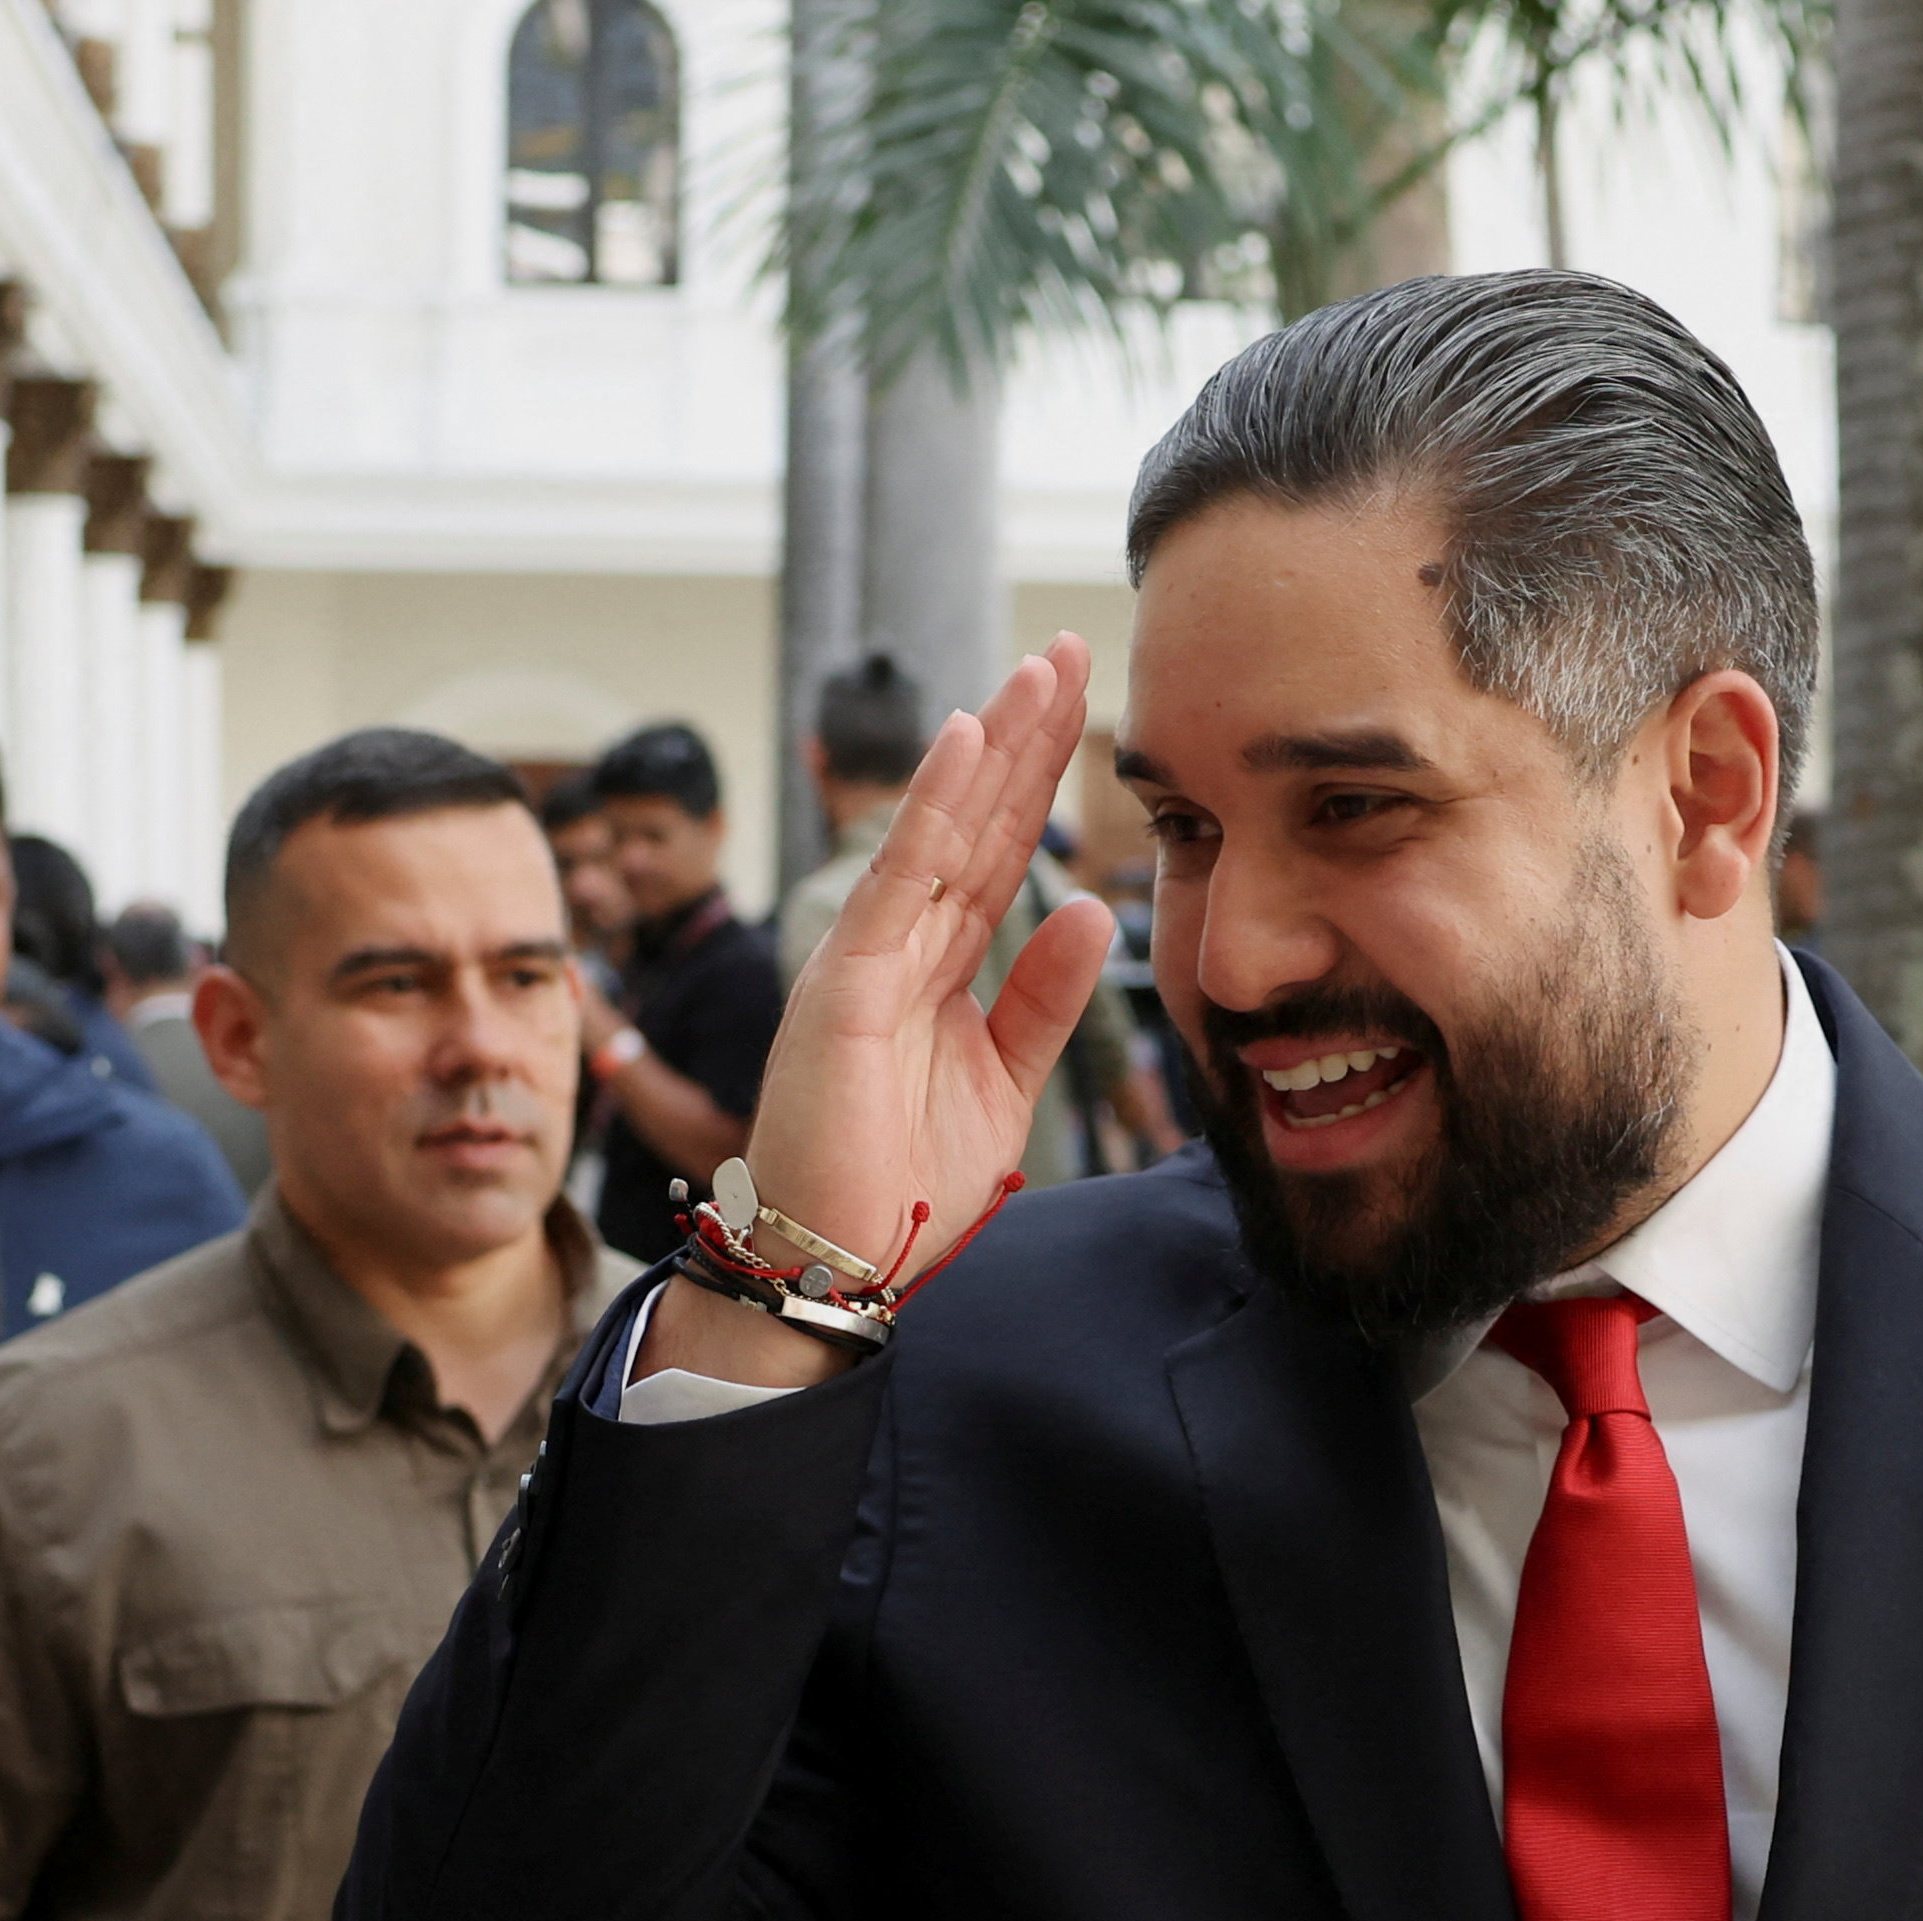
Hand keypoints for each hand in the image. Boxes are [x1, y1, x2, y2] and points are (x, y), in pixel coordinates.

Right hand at [659, 638, 1115, 1388]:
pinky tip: (964, 741)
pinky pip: (896, 883)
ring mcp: (866, 959)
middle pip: (973, 823)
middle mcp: (895, 947)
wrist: (833, 1269)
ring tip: (1035, 672)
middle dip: (1024, 736)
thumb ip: (1043, 1000)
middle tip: (1073, 649)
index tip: (1089, 706)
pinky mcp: (844, 987)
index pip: (999, 854)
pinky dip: (929, 810)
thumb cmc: (897, 1188)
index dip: (1042, 780)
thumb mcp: (1000, 1083)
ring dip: (987, 749)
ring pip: (938, 833)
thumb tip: (1089, 910)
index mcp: (933, 969)